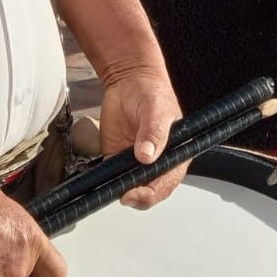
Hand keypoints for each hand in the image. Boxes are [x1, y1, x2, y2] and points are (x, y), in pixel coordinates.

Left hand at [98, 68, 185, 208]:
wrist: (128, 81)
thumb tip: (147, 155)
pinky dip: (105, 181)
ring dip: (120, 189)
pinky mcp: (116, 158)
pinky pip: (110, 175)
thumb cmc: (151, 92)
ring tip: (112, 185)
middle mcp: (156, 162)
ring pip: (129, 186)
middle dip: (137, 196)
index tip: (139, 192)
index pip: (167, 182)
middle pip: (149, 190)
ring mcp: (135, 162)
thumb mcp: (156, 109)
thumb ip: (154, 131)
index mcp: (175, 154)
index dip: (153, 192)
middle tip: (125, 194)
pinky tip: (101, 179)